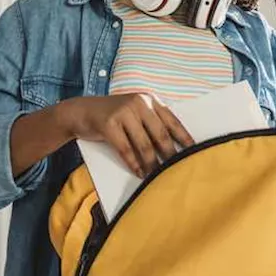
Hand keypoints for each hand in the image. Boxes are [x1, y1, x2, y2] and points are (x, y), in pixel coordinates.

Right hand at [58, 93, 192, 177]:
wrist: (81, 111)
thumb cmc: (114, 116)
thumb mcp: (135, 113)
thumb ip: (152, 124)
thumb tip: (174, 148)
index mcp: (150, 100)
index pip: (173, 121)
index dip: (184, 139)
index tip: (194, 153)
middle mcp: (139, 103)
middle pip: (160, 134)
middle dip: (169, 155)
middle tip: (176, 170)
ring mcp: (123, 112)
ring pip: (144, 144)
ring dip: (151, 163)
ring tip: (157, 176)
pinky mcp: (108, 123)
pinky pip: (125, 148)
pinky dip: (133, 163)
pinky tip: (139, 172)